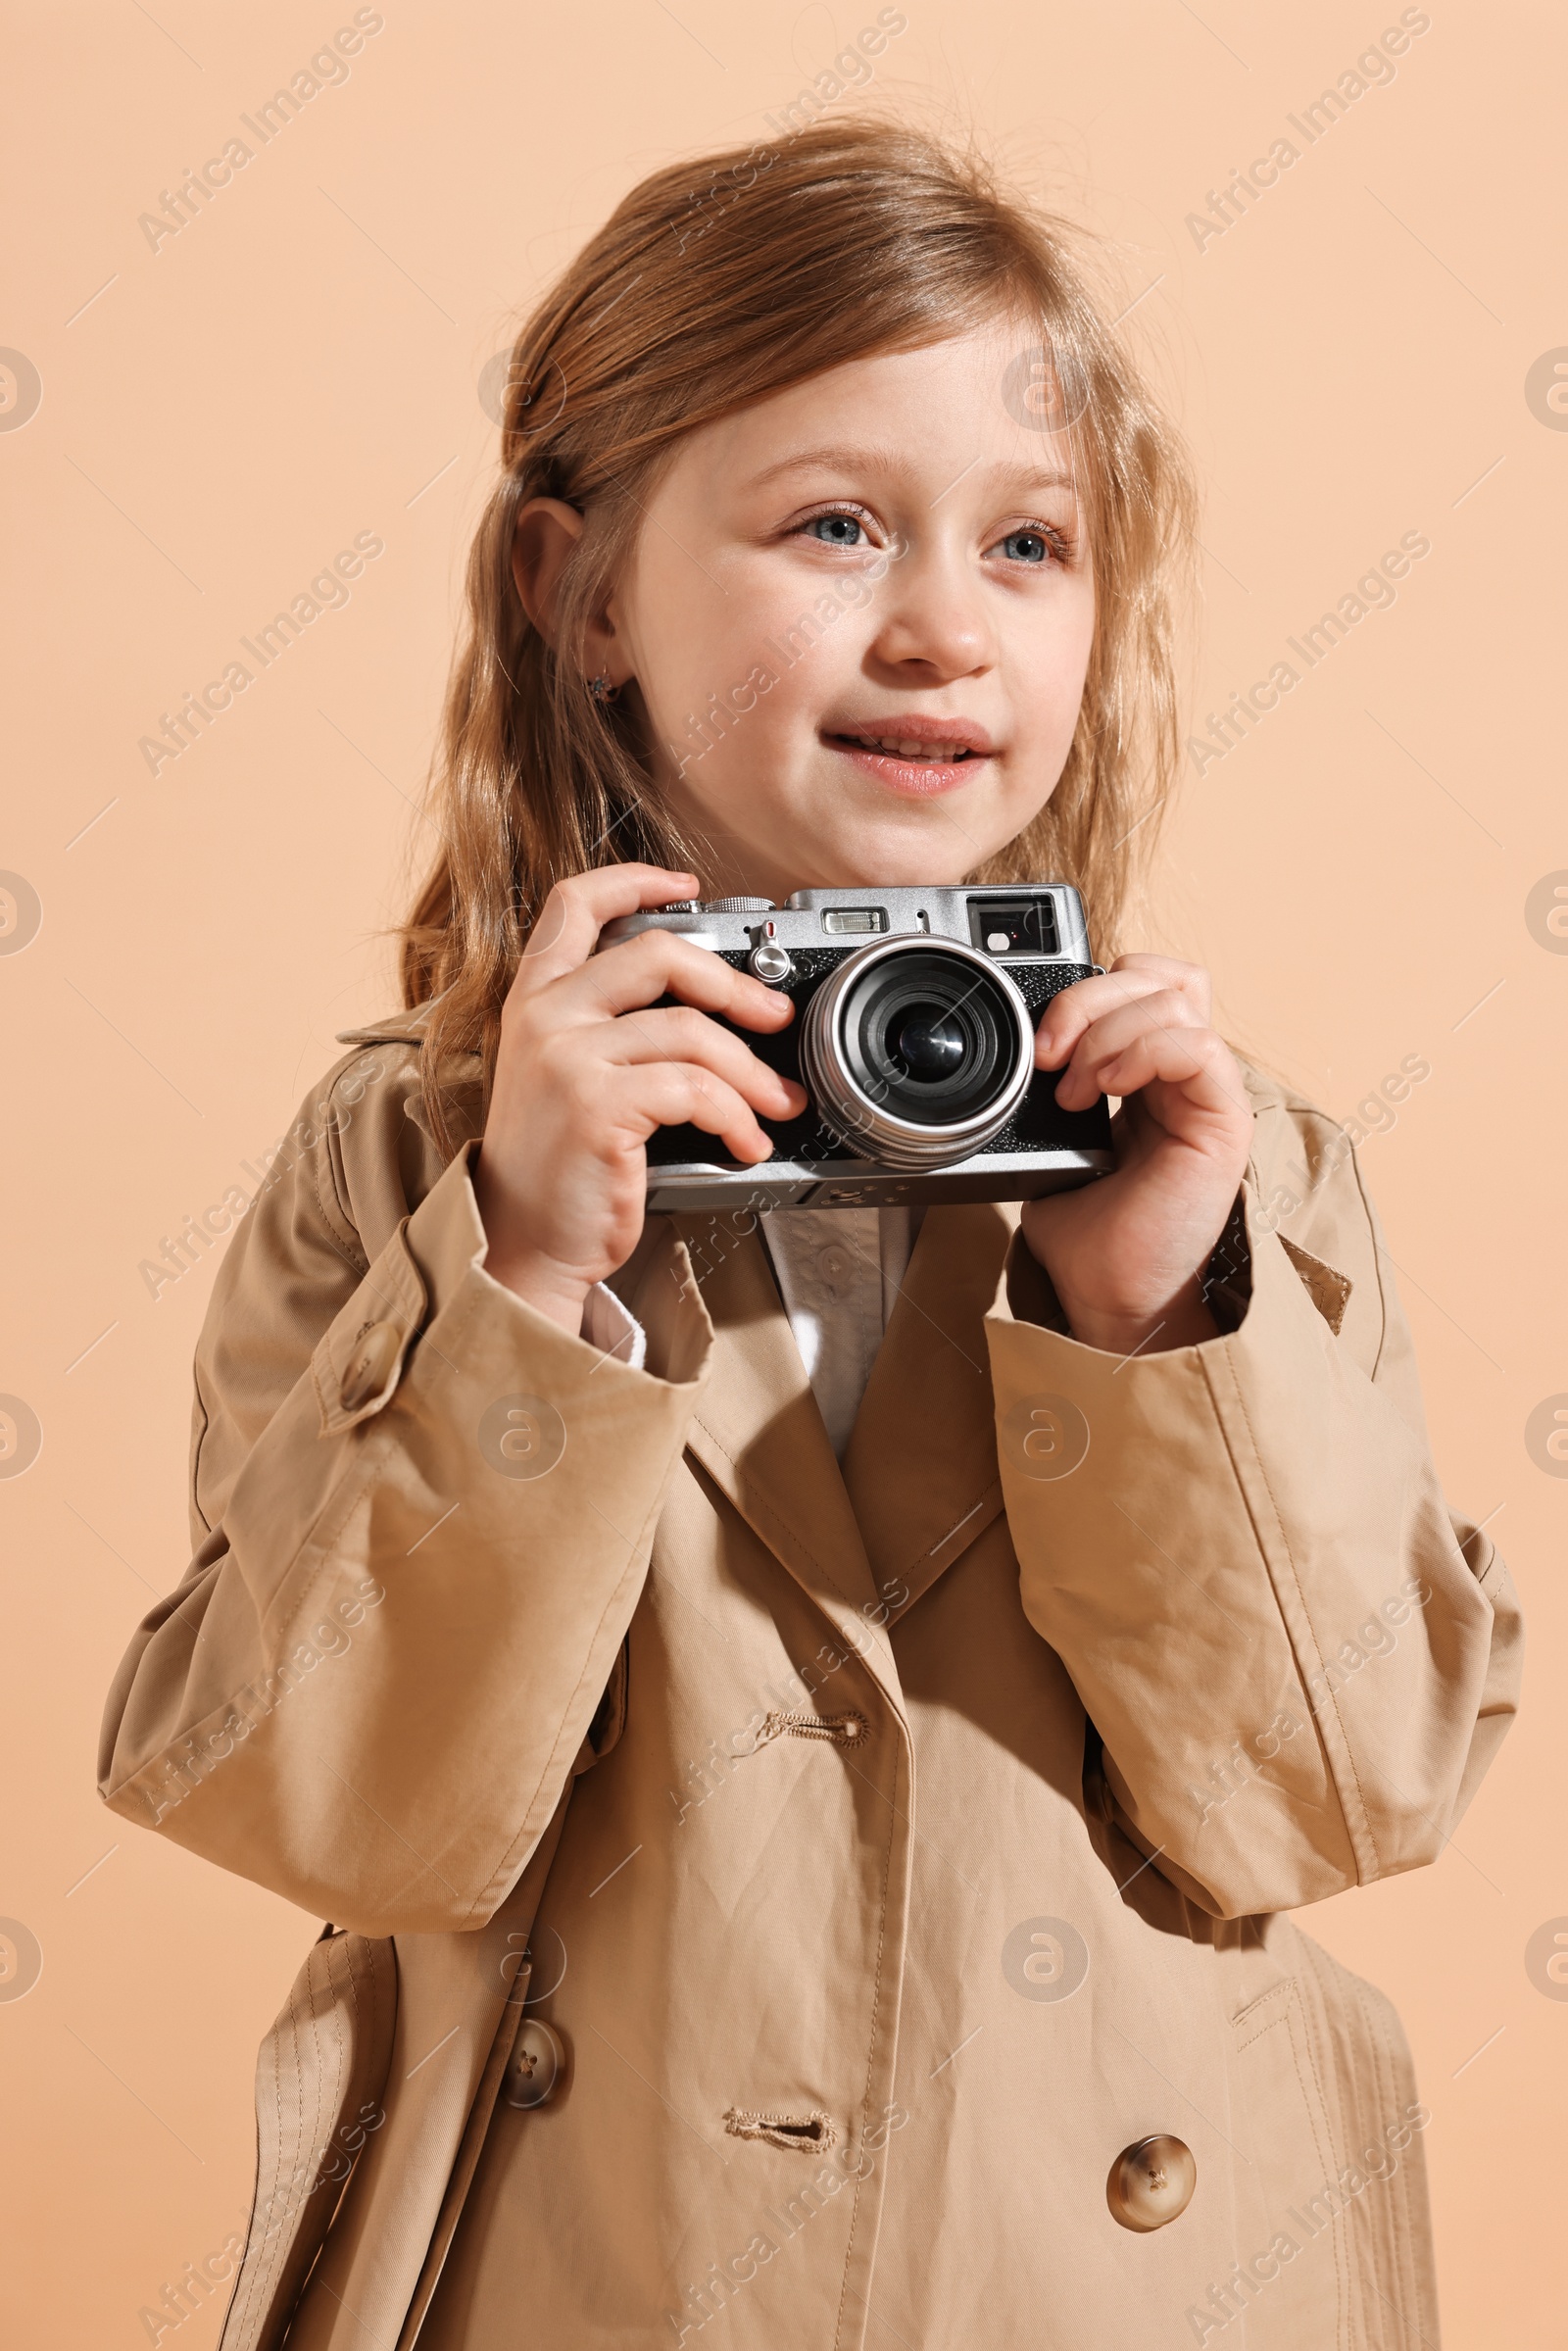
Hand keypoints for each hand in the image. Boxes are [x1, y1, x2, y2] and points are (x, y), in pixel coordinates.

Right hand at [472, 865, 806, 1335]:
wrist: (522, 1241)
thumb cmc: (554, 1166)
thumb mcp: (563, 1074)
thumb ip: (606, 1026)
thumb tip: (704, 1005)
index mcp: (533, 998)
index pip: (575, 904)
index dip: (635, 881)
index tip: (685, 885)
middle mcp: (545, 1016)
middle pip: (660, 955)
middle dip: (736, 986)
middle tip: (775, 1018)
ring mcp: (568, 1058)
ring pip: (693, 1031)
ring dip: (753, 1073)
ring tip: (776, 1104)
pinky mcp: (598, 1106)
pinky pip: (695, 1089)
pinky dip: (737, 1116)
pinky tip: (746, 1141)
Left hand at [1020, 955, 1253, 1355]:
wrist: (1110, 1296)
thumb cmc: (1090, 1236)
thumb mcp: (1052, 1143)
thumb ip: (1050, 1089)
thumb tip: (1018, 1055)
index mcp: (1149, 1074)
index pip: (1144, 983)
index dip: (1090, 991)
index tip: (1039, 1044)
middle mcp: (1185, 1077)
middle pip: (1160, 977)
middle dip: (1090, 999)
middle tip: (1049, 1055)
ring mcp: (1208, 1095)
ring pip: (1178, 999)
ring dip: (1108, 1033)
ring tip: (1075, 1089)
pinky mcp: (1224, 1122)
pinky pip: (1199, 1046)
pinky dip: (1143, 1051)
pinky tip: (1110, 1090)